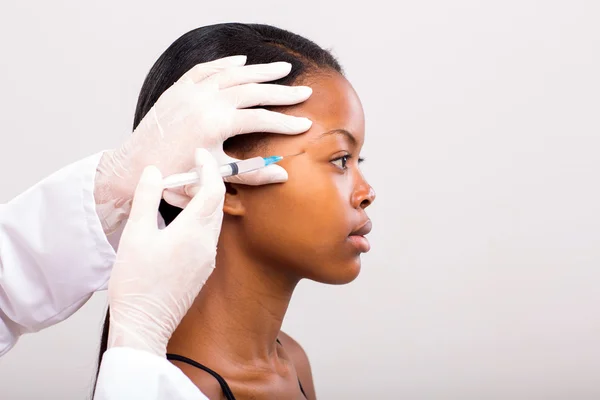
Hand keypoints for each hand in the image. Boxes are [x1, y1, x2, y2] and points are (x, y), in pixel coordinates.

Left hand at [94, 55, 311, 232]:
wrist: (135, 166)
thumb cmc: (174, 174)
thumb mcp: (214, 176)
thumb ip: (251, 173)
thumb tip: (283, 174)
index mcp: (216, 123)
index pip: (262, 118)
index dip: (286, 122)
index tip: (306, 124)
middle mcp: (206, 101)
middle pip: (253, 90)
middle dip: (281, 91)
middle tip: (303, 91)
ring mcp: (192, 92)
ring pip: (233, 74)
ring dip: (259, 70)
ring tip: (282, 68)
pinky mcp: (179, 89)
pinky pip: (207, 69)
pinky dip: (226, 63)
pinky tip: (241, 61)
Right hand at [106, 149, 223, 356]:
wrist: (144, 324)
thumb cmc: (136, 282)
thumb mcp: (136, 234)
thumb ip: (147, 198)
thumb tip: (155, 171)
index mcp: (194, 232)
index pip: (213, 189)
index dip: (208, 167)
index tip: (199, 153)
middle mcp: (208, 244)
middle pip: (217, 203)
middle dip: (206, 182)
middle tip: (186, 170)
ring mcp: (207, 259)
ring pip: (213, 220)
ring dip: (202, 202)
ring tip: (179, 192)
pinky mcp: (202, 270)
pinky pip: (208, 236)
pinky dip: (199, 220)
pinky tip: (179, 221)